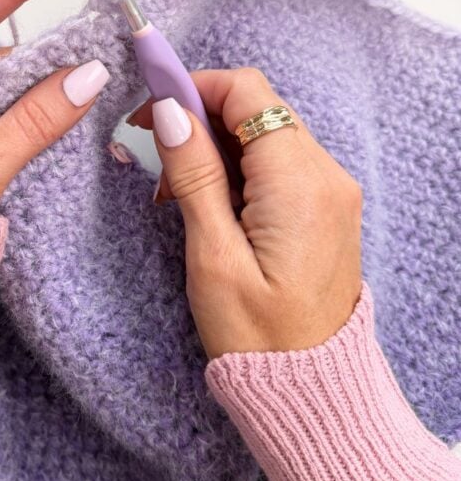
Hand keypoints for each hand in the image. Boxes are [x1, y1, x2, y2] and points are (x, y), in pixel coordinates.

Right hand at [129, 68, 362, 357]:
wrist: (314, 394)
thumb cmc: (260, 340)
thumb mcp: (213, 256)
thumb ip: (194, 175)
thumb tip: (170, 110)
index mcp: (300, 183)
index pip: (247, 91)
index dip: (192, 86)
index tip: (148, 107)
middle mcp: (327, 175)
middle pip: (256, 106)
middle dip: (198, 116)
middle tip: (152, 155)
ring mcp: (332, 191)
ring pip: (264, 131)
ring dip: (215, 143)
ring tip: (175, 192)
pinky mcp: (326, 207)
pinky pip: (278, 161)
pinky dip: (238, 166)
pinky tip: (209, 202)